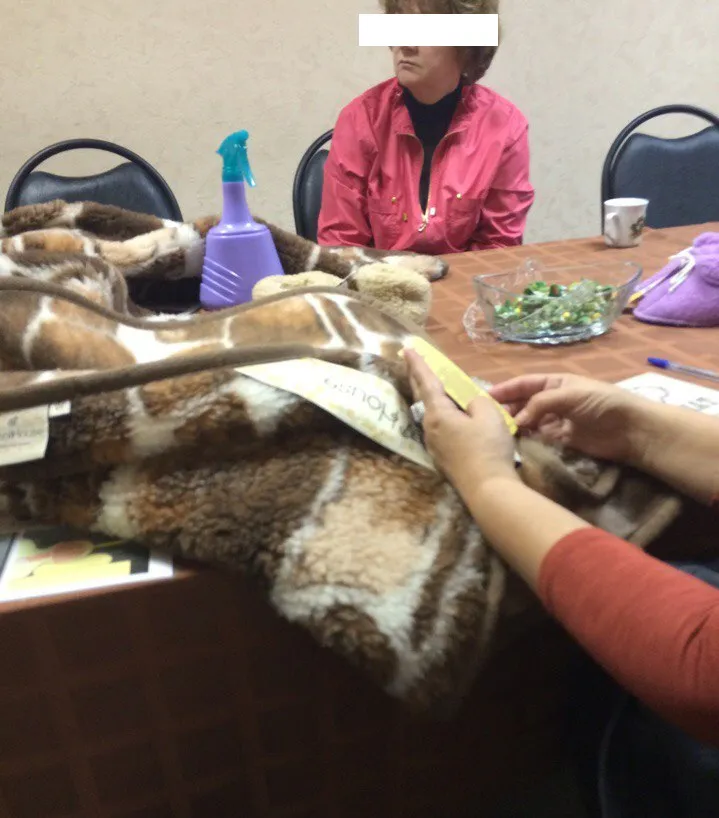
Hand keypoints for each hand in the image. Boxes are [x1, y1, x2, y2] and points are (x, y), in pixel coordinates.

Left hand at [403, 349, 517, 492]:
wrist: (487, 489)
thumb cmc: (488, 448)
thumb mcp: (489, 415)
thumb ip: (477, 400)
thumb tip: (469, 401)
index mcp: (438, 413)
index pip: (426, 382)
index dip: (418, 364)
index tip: (408, 349)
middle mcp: (429, 428)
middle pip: (422, 397)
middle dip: (417, 377)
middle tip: (411, 361)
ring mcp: (434, 445)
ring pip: (430, 414)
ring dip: (430, 398)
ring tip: (433, 386)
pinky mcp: (442, 458)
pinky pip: (439, 428)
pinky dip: (441, 415)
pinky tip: (450, 416)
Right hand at [489, 373, 649, 463]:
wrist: (631, 430)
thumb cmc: (602, 403)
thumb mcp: (569, 395)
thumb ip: (540, 404)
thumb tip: (516, 420)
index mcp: (555, 383)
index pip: (523, 384)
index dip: (504, 390)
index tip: (483, 398)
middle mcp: (553, 400)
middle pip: (523, 403)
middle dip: (506, 409)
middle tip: (485, 420)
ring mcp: (556, 421)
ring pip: (528, 422)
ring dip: (514, 426)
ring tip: (496, 433)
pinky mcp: (561, 440)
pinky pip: (538, 438)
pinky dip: (526, 440)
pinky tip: (514, 444)